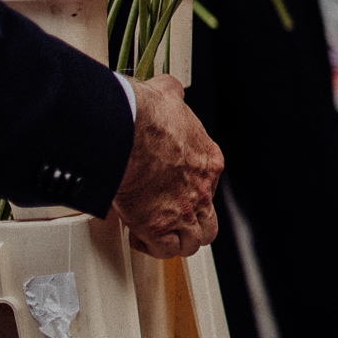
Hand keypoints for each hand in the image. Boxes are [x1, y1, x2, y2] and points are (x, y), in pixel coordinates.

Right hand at [112, 75, 223, 258]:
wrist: (127, 132)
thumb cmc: (145, 116)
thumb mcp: (167, 96)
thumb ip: (172, 94)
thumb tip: (168, 87)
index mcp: (207, 161)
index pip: (210, 184)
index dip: (194, 192)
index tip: (176, 191)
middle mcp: (201, 190)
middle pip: (209, 221)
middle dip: (194, 224)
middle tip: (175, 221)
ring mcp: (182, 211)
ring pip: (194, 240)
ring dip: (178, 240)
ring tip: (161, 236)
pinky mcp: (158, 226)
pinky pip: (165, 250)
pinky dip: (155, 248)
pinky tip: (142, 239)